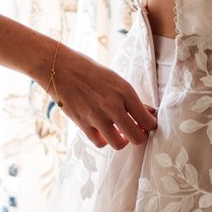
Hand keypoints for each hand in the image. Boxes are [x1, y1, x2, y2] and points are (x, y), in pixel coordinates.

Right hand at [37, 41, 157, 149]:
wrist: (60, 68)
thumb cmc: (89, 71)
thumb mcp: (115, 79)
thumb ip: (131, 99)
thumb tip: (147, 113)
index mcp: (125, 92)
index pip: (148, 120)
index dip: (150, 125)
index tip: (147, 124)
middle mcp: (113, 106)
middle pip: (137, 137)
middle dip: (140, 137)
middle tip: (137, 132)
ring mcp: (97, 117)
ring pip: (119, 144)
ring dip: (122, 141)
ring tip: (121, 134)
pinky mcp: (83, 123)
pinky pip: (100, 142)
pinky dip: (104, 140)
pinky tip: (103, 131)